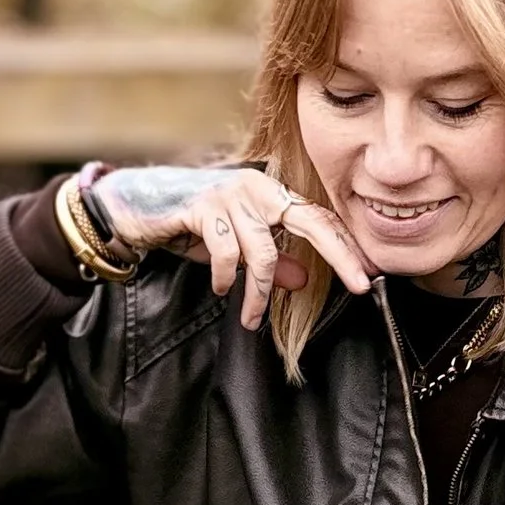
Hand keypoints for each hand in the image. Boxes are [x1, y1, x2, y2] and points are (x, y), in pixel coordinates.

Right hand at [92, 165, 373, 331]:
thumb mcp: (235, 248)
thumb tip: (305, 281)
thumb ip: (270, 261)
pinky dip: (226, 277)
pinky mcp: (202, 204)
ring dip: (257, 292)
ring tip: (249, 317)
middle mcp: (257, 187)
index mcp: (270, 195)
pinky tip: (221, 289)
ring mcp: (230, 193)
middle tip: (359, 287)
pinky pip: (227, 250)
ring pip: (262, 250)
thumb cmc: (189, 225)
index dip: (346, 247)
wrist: (135, 206)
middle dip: (340, 255)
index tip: (369, 276)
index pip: (319, 219)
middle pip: (311, 222)